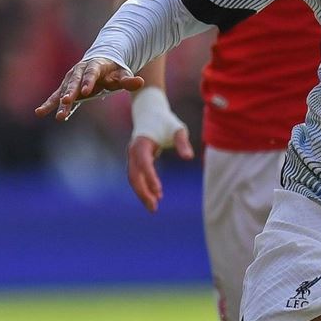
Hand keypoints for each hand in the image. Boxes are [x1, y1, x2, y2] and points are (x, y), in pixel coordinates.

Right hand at [35, 57, 143, 121]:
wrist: (100, 63)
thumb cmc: (113, 71)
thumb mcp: (123, 75)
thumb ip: (129, 80)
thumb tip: (140, 82)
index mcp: (94, 66)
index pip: (91, 74)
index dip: (88, 82)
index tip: (85, 92)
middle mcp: (79, 71)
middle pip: (73, 82)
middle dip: (70, 91)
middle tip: (67, 101)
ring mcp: (70, 80)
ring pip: (63, 91)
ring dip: (57, 101)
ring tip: (46, 111)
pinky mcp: (65, 88)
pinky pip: (56, 96)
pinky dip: (49, 103)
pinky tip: (40, 112)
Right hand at [128, 87, 192, 212]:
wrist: (150, 112)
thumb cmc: (166, 121)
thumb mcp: (178, 129)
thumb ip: (182, 142)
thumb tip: (189, 157)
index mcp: (141, 143)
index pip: (144, 164)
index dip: (150, 178)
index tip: (159, 192)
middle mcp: (132, 151)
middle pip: (134, 176)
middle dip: (143, 193)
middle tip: (154, 208)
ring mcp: (132, 156)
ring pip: (133, 178)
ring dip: (142, 193)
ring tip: (154, 207)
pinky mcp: (135, 159)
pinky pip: (137, 176)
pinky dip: (144, 186)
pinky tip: (155, 195)